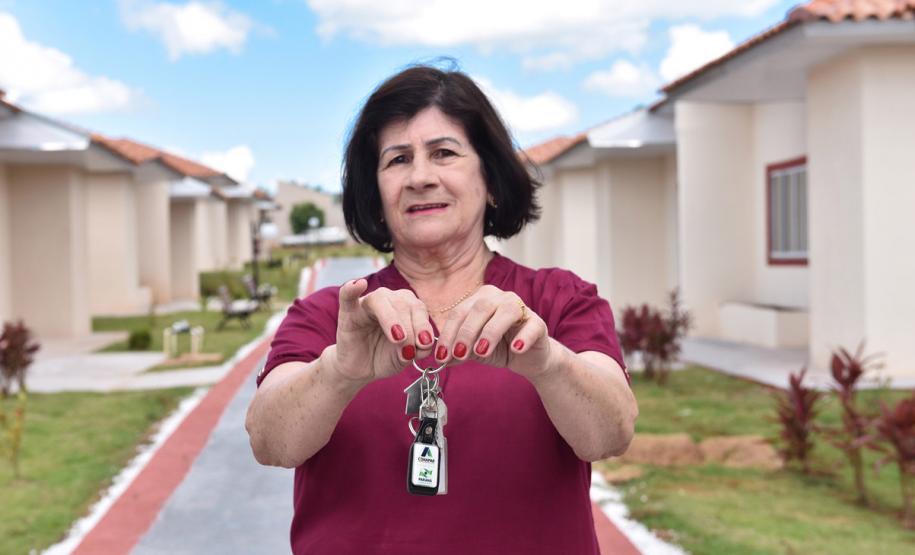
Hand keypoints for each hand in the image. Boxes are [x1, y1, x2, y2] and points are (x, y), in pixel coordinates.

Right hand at [327, 279, 434, 383]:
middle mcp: (388, 300)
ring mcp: (366, 304)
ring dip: (391, 319)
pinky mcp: (347, 312)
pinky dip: (351, 289)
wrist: (361, 368)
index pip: (418, 308)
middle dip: (410, 326)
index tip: (425, 344)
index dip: (424, 325)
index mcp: (406, 307)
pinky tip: (358, 284)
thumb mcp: (406, 356)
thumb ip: (418, 348)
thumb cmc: (386, 357)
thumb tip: (423, 344)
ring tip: (398, 338)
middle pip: (402, 303)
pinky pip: (347, 295)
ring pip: (380, 300)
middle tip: (410, 348)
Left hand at [434, 285, 555, 379]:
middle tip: (459, 354)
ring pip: (505, 312)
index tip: (441, 355)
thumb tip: (442, 358)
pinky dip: (523, 337)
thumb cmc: (499, 348)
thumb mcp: (473, 351)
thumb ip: (458, 351)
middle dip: (466, 332)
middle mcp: (500, 298)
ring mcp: (521, 308)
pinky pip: (531, 326)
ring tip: (481, 351)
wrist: (528, 358)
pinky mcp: (538, 323)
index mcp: (480, 299)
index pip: (459, 312)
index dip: (448, 333)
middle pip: (480, 308)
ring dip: (490, 332)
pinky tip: (516, 349)